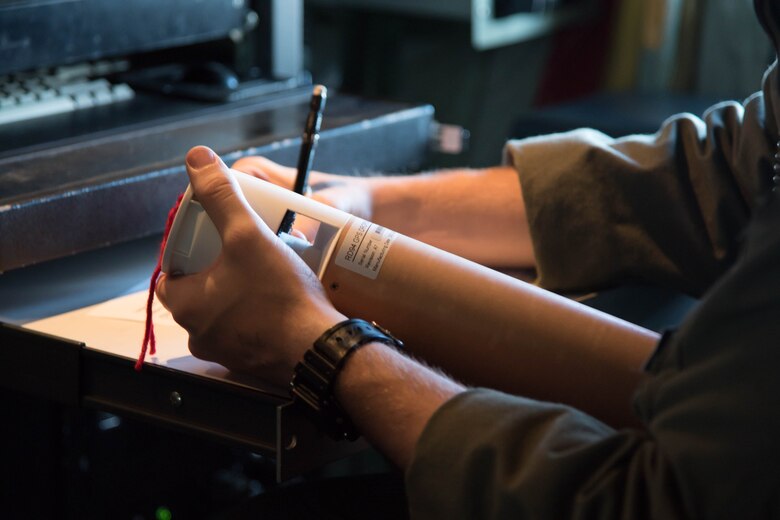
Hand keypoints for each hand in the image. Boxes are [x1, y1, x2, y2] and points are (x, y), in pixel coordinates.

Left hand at [156, 146, 345, 386]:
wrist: (319, 347)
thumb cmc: (280, 294)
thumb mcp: (248, 235)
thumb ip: (221, 195)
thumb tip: (197, 157)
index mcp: (186, 304)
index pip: (170, 271)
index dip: (189, 250)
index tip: (213, 238)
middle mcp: (198, 333)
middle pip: (198, 290)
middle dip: (217, 269)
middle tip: (243, 249)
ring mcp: (225, 352)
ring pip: (223, 312)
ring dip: (237, 293)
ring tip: (264, 272)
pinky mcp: (251, 362)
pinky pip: (246, 331)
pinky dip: (256, 316)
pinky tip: (278, 301)